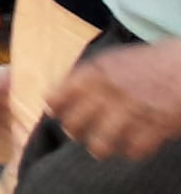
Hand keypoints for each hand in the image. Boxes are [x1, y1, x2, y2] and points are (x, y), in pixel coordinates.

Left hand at [47, 40, 180, 160]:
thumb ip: (88, 77)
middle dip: (75, 130)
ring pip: (99, 144)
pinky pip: (133, 151)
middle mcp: (108, 92)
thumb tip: (62, 94)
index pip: (57, 97)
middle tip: (79, 132)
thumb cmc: (153, 61)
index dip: (56, 107)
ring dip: (99, 147)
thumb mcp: (113, 60)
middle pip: (74, 125)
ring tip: (101, 148)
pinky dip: (132, 151)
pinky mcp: (156, 128)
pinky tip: (133, 146)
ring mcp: (132, 112)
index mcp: (95, 73)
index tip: (56, 112)